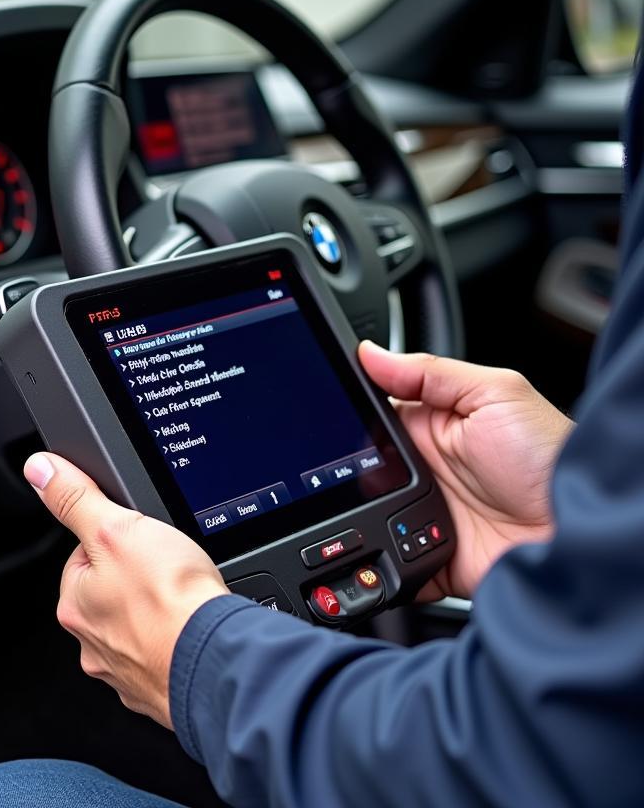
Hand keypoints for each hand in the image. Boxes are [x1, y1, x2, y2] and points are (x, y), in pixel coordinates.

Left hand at [23, 452, 227, 727]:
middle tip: (166, 569)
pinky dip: (176, 640)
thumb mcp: (116, 528)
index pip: (84, 558)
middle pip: (110, 591)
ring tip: (182, 598)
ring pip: (138, 625)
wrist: (217, 658)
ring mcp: (126, 671)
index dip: (114, 540)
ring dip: (157, 612)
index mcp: (75, 605)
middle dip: (136, 578)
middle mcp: (92, 644)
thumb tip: (40, 470)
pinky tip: (191, 626)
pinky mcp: (160, 690)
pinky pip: (164, 653)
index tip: (138, 540)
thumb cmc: (171, 599)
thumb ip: (76, 498)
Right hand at [359, 341, 573, 599]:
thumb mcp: (497, 394)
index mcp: (433, 425)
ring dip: (360, 510)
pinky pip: (386, 560)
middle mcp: (423, 471)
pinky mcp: (428, 560)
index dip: (349, 411)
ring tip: (378, 503)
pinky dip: (375, 557)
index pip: (374, 412)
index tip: (329, 407)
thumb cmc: (553, 460)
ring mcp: (422, 516)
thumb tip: (370, 353)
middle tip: (358, 464)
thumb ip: (430, 373)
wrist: (583, 537)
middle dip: (347, 466)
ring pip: (365, 513)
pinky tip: (381, 545)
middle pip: (361, 466)